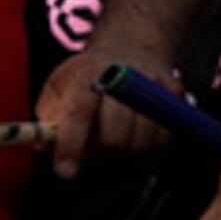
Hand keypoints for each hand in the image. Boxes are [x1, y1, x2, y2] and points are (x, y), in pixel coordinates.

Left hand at [35, 44, 174, 180]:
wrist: (132, 48)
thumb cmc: (89, 76)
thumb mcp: (59, 86)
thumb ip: (48, 116)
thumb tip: (44, 146)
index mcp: (89, 71)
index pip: (80, 112)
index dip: (71, 144)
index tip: (65, 171)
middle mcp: (125, 75)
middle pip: (115, 135)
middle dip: (101, 151)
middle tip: (95, 146)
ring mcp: (154, 84)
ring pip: (142, 142)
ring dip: (125, 150)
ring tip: (116, 136)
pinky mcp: (176, 95)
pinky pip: (165, 137)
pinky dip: (150, 144)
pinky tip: (138, 131)